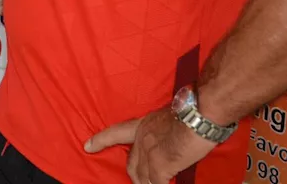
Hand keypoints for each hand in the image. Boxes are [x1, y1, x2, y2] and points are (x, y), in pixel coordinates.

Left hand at [85, 107, 217, 183]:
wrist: (199, 114)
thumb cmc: (192, 110)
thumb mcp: (168, 115)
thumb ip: (162, 127)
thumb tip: (170, 135)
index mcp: (143, 124)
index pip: (115, 132)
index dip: (100, 140)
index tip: (87, 146)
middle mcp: (142, 138)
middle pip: (131, 164)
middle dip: (135, 176)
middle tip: (139, 181)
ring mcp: (149, 153)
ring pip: (142, 177)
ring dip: (148, 183)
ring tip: (155, 183)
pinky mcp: (160, 165)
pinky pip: (156, 183)